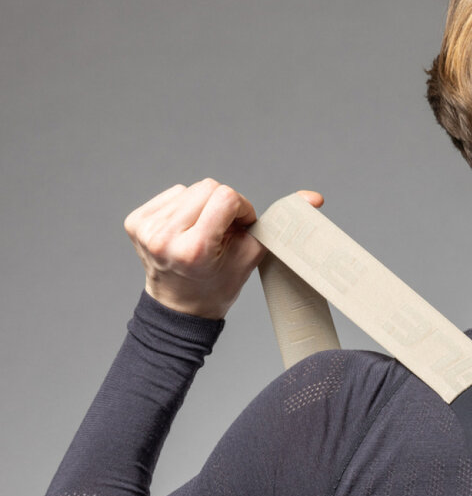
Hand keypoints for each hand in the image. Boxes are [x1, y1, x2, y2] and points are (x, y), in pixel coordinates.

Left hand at [124, 179, 324, 318]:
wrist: (179, 308)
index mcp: (194, 248)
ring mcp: (146, 228)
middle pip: (208, 187)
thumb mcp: (252, 256)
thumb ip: (278, 225)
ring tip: (203, 233)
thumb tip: (313, 197)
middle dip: (223, 204)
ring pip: (190, 189)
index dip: (241, 208)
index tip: (241, 226)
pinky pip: (172, 194)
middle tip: (224, 231)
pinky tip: (186, 230)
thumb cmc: (218, 286)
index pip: (226, 197)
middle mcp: (164, 236)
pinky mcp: (136, 222)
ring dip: (203, 206)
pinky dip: (185, 207)